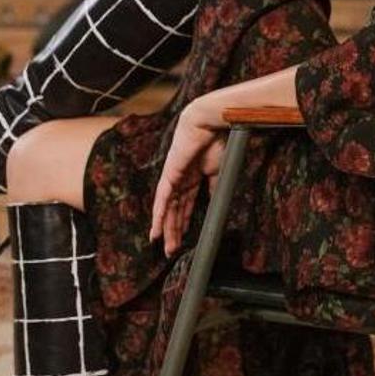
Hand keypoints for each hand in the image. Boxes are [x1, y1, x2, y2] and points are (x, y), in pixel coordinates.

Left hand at [149, 102, 226, 257]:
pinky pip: (162, 199)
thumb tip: (214, 204)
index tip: (183, 238)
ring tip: (166, 247)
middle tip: (172, 251)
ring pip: (167, 209)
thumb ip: (213, 188)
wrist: (208, 124)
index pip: (184, 206)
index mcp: (191, 178)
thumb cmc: (215, 143)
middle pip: (174, 211)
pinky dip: (159, 215)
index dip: (183, 223)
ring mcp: (173, 178)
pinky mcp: (169, 175)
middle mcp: (179, 180)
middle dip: (173, 232)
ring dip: (166, 229)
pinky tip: (156, 229)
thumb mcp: (218, 172)